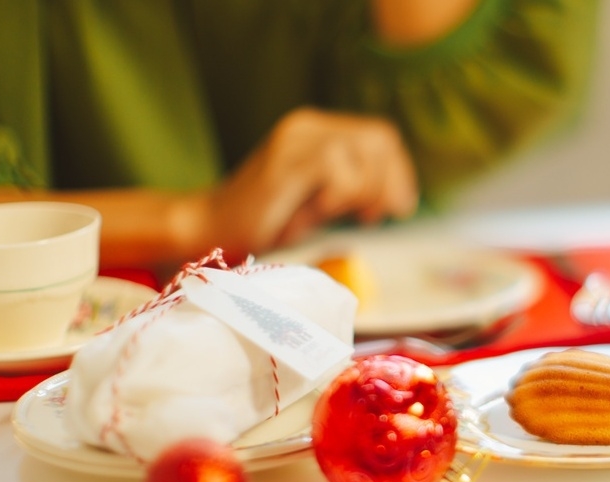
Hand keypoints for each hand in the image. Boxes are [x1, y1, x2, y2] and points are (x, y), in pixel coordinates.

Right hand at [195, 108, 418, 257]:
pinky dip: (338, 195)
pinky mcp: (285, 160)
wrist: (210, 228)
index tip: (394, 210)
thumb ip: (355, 188)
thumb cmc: (267, 223)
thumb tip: (400, 196)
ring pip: (364, 150)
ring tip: (333, 214)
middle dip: (388, 183)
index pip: (382, 136)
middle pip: (380, 138)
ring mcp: (295, 138)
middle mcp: (308, 125)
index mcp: (319, 129)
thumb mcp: (321, 201)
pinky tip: (316, 212)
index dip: (399, 174)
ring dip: (361, 191)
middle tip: (368, 217)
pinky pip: (336, 167)